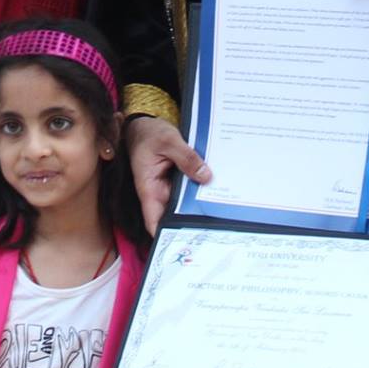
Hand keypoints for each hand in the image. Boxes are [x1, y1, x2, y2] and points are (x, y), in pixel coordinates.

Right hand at [125, 114, 209, 235]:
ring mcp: (170, 188)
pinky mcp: (178, 180)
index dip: (167, 235)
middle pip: (174, 216)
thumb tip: (206, 176)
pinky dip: (202, 190)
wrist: (144, 124)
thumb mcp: (168, 140)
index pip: (154, 222)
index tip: (186, 243)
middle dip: (192, 223)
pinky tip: (220, 192)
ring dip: (200, 206)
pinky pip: (190, 190)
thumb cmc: (149, 134)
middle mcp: (159, 193)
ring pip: (185, 203)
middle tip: (216, 229)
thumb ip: (187, 158)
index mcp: (149, 189)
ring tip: (223, 213)